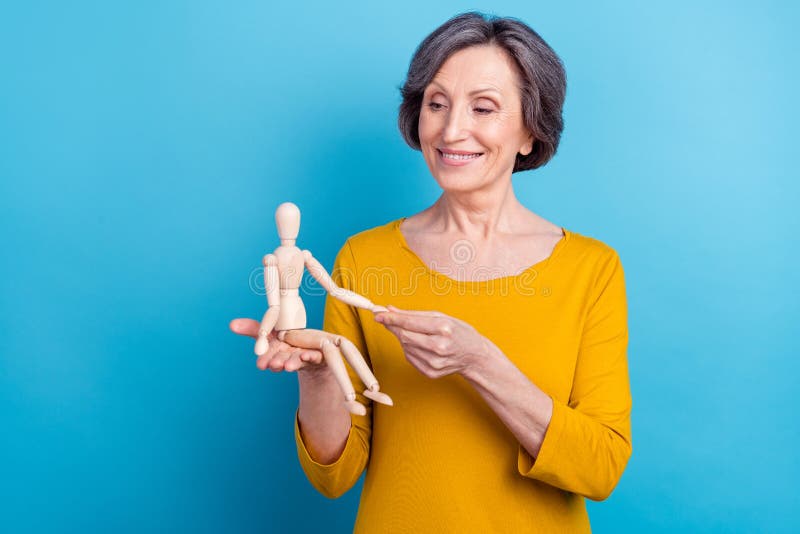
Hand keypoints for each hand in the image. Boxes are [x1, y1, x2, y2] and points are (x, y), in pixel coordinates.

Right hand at [229, 318, 324, 372]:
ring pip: (297, 360)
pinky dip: (311, 356)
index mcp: (277, 352)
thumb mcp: (270, 333)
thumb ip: (253, 329)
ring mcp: (304, 358)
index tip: (262, 364)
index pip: (269, 356)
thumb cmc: (288, 342)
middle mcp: (289, 357)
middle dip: (278, 362)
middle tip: (275, 364)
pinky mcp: (318, 356)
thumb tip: (231, 324)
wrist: (315, 352)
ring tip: (289, 365)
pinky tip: (307, 355)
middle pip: (283, 360)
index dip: (265, 360)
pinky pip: (315, 356)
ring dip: (293, 362)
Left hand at [374, 305, 494, 378]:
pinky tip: (420, 345)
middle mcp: (439, 346)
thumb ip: (414, 314)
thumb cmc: (459, 332)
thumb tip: (390, 309)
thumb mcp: (441, 316)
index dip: (391, 318)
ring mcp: (434, 362)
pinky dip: (410, 349)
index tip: (378, 314)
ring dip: (403, 338)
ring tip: (416, 333)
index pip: (409, 323)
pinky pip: (410, 358)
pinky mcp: (430, 372)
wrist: (474, 356)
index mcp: (443, 328)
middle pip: (404, 336)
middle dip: (394, 327)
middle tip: (387, 320)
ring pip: (405, 347)